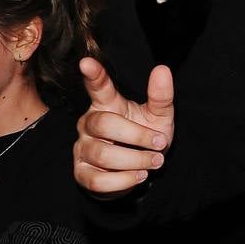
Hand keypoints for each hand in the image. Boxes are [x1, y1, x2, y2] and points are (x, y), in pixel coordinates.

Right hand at [73, 58, 175, 196]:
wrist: (141, 170)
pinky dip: (124, 181)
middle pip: (104, 124)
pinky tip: (139, 176)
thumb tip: (163, 69)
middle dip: (137, 136)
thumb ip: (161, 96)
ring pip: (103, 155)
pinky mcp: (82, 173)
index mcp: (107, 104)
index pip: (98, 87)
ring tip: (155, 162)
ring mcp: (82, 148)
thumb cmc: (146, 137)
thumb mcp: (159, 117)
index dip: (93, 75)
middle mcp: (89, 123)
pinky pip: (97, 180)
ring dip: (136, 161)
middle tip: (161, 143)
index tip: (86, 62)